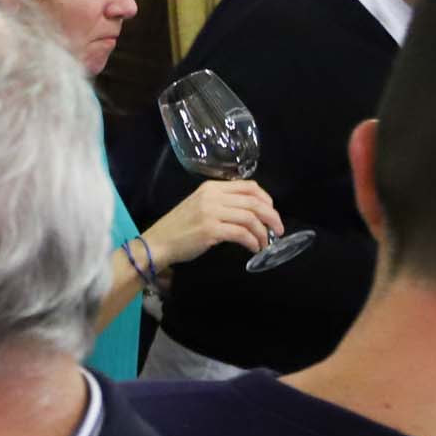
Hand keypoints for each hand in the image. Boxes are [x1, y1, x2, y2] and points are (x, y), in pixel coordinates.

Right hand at [143, 180, 280, 266]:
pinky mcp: (210, 230)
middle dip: (272, 217)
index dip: (266, 199)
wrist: (157, 243)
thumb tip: (251, 212)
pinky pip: (241, 234)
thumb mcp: (200, 206)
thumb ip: (222, 204)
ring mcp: (211, 212)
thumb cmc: (179, 228)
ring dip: (263, 232)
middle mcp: (212, 196)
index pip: (249, 186)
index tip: (271, 212)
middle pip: (254, 202)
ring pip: (250, 218)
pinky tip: (254, 248)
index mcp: (211, 187)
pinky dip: (252, 241)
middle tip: (278, 230)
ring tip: (265, 243)